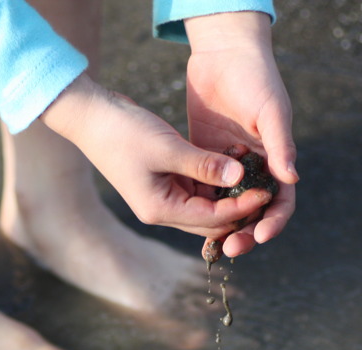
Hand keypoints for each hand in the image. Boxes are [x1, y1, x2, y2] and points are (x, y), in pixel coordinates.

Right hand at [40, 75, 274, 241]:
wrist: (92, 116)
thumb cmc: (123, 133)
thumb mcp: (167, 147)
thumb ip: (204, 165)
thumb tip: (240, 176)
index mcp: (160, 209)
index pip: (211, 219)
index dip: (242, 207)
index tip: (268, 191)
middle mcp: (162, 209)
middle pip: (211, 220)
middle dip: (240, 208)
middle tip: (269, 188)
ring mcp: (163, 196)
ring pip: (207, 204)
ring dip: (230, 192)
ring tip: (257, 174)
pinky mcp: (166, 180)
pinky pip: (199, 187)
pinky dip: (217, 178)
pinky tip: (237, 164)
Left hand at [185, 12, 297, 256]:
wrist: (225, 54)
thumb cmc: (256, 78)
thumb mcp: (270, 111)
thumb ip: (279, 144)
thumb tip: (291, 179)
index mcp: (277, 159)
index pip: (281, 201)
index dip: (272, 222)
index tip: (259, 237)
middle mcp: (256, 166)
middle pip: (253, 210)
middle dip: (244, 231)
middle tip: (231, 249)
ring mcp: (230, 163)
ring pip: (227, 204)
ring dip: (221, 224)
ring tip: (212, 244)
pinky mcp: (206, 156)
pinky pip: (204, 188)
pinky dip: (201, 204)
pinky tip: (190, 219)